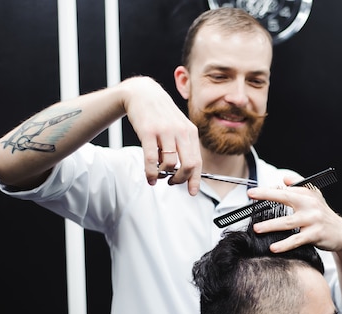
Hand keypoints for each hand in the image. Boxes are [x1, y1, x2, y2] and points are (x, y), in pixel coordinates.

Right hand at [121, 76, 201, 194]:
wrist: (143, 93)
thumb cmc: (161, 114)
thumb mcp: (179, 126)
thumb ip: (184, 146)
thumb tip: (186, 171)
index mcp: (191, 132)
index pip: (198, 161)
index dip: (195, 179)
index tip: (192, 191)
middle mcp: (181, 131)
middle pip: (188, 165)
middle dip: (181, 180)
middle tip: (173, 183)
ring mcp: (165, 131)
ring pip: (170, 164)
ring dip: (164, 175)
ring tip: (158, 176)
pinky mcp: (148, 132)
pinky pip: (151, 159)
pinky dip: (151, 172)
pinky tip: (150, 177)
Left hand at [247, 175, 341, 252]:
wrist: (340, 232)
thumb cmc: (322, 214)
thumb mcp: (314, 196)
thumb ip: (299, 185)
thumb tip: (284, 179)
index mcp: (307, 194)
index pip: (284, 189)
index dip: (267, 190)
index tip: (252, 192)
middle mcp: (310, 204)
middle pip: (285, 198)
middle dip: (267, 196)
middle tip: (250, 199)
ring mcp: (313, 220)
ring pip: (288, 222)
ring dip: (271, 225)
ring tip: (257, 228)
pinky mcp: (315, 234)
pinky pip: (296, 240)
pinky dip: (284, 244)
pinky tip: (274, 247)